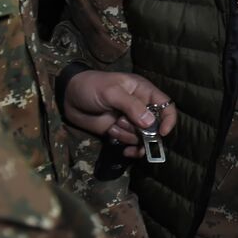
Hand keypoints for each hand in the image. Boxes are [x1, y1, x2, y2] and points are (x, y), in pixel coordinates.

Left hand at [63, 70, 177, 157]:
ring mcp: (130, 121)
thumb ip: (131, 106)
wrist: (69, 98)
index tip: (163, 132)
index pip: (166, 105)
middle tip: (131, 132)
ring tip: (113, 126)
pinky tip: (123, 150)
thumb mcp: (112, 92)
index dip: (168, 119)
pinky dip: (129, 148)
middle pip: (156, 125)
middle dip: (146, 133)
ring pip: (142, 137)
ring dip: (129, 136)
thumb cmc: (92, 87)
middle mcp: (140, 107)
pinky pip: (131, 144)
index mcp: (143, 92)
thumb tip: (150, 123)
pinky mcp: (120, 132)